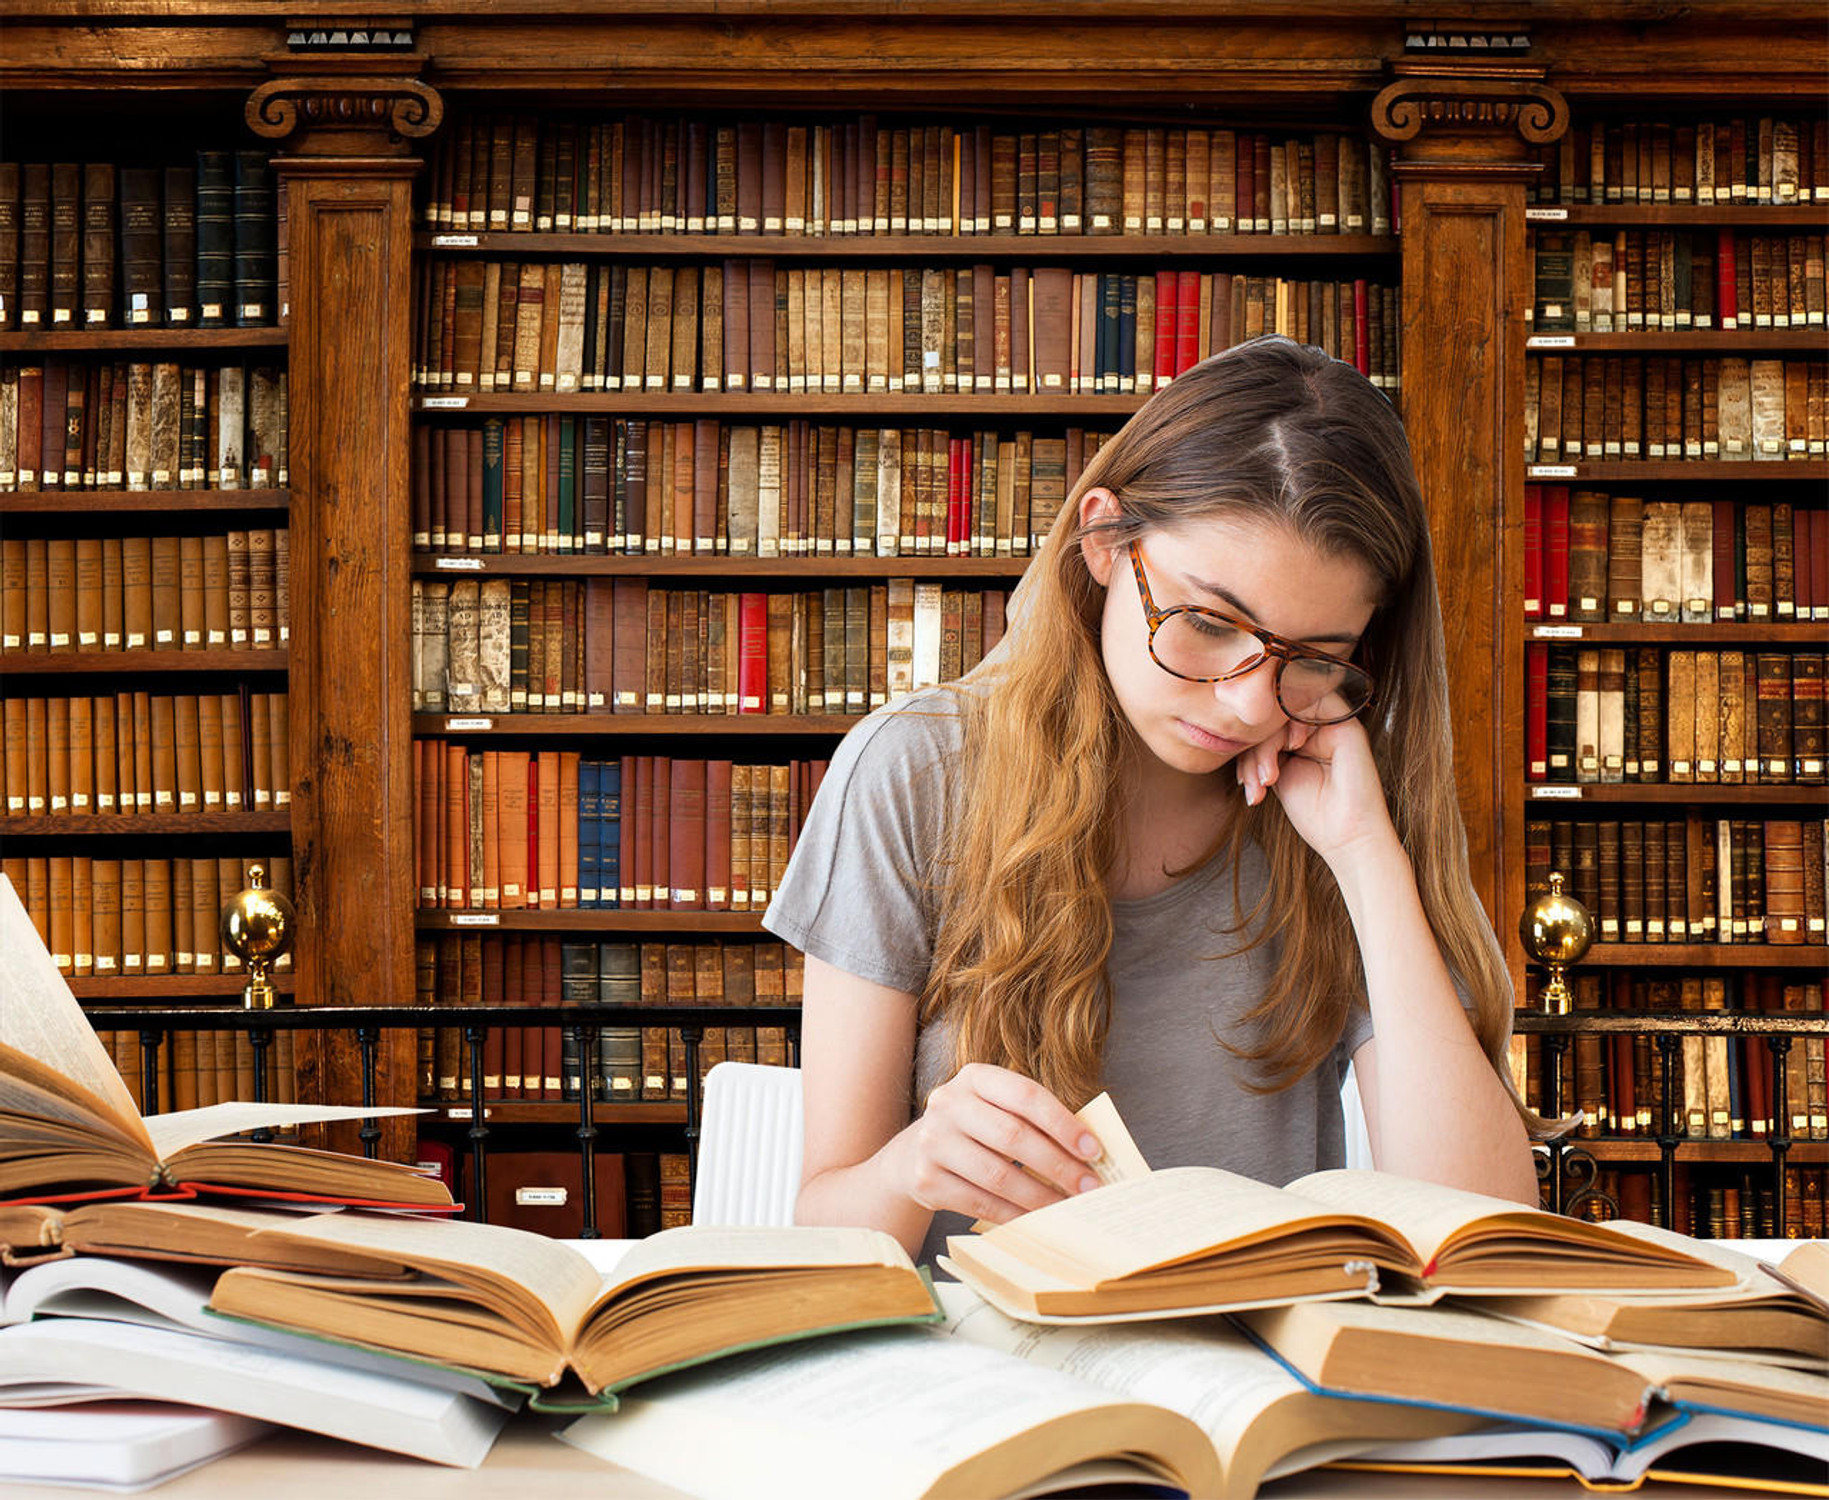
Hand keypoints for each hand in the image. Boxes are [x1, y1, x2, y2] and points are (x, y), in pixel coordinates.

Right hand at [887, 1063, 1104, 1225]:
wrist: (912, 1155)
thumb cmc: (973, 1129)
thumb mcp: (994, 1108)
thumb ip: (1032, 1121)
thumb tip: (1087, 1154)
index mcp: (974, 1077)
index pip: (1026, 1096)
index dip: (1063, 1124)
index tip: (1094, 1150)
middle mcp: (949, 1104)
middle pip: (1013, 1136)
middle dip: (1058, 1165)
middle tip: (1089, 1186)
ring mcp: (933, 1142)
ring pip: (998, 1175)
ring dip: (1040, 1196)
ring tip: (1068, 1207)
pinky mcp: (927, 1180)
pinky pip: (980, 1203)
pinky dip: (1014, 1213)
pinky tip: (1037, 1218)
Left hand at [1233, 716, 1398, 867]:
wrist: (1347, 836)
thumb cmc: (1315, 813)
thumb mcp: (1275, 776)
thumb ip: (1260, 751)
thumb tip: (1234, 734)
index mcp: (1301, 742)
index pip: (1263, 729)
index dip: (1245, 749)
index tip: (1242, 781)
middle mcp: (1316, 731)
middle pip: (1271, 720)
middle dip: (1252, 750)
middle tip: (1249, 781)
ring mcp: (1330, 725)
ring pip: (1283, 714)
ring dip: (1265, 745)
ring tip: (1266, 779)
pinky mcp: (1345, 723)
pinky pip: (1309, 704)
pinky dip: (1289, 726)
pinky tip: (1290, 751)